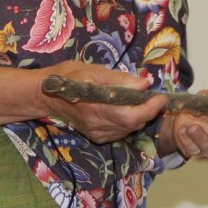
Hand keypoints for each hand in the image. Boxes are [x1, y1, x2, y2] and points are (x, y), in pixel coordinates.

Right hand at [41, 61, 167, 144]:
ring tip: (142, 100)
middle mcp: (97, 125)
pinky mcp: (96, 137)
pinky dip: (129, 122)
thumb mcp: (95, 71)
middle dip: (148, 111)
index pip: (130, 116)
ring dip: (140, 116)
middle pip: (132, 124)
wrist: (46, 95)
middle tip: (154, 96)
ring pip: (128, 130)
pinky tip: (127, 109)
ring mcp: (97, 133)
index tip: (161, 97)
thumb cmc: (69, 76)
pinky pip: (120, 132)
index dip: (149, 109)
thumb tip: (145, 84)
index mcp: (96, 107)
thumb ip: (120, 79)